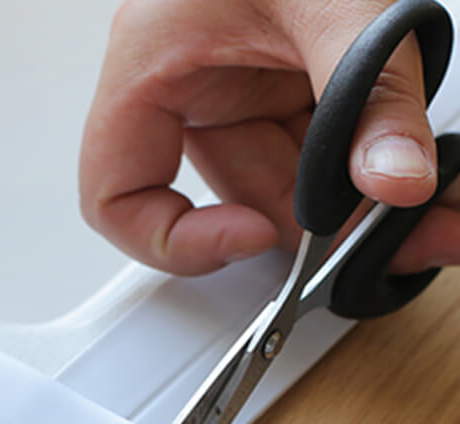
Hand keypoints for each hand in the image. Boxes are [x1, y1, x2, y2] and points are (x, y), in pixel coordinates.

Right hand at [79, 0, 459, 274]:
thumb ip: (368, 91)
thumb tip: (395, 181)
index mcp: (151, 65)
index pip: (116, 196)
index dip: (173, 240)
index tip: (252, 238)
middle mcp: (186, 81)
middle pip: (230, 194)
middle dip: (312, 227)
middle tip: (387, 238)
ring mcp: (236, 77)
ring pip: (284, 172)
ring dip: (353, 200)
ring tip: (427, 215)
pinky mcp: (281, 70)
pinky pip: (314, 138)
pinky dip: (363, 158)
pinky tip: (412, 165)